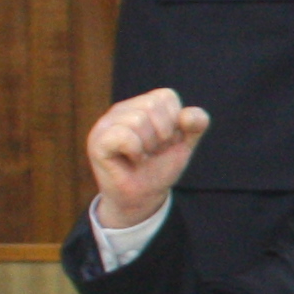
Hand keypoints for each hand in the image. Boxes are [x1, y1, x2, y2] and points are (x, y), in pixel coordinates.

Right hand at [87, 88, 207, 231]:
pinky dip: (136, 150)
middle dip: (163, 134)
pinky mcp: (97, 143)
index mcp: (141, 105)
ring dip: (149, 145)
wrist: (145, 197)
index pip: (166, 96)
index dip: (175, 122)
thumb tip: (187, 115)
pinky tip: (132, 160)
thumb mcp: (185, 142)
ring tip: (142, 156)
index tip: (166, 140)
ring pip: (137, 120)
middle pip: (151, 106)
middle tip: (153, 151)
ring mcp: (105, 125)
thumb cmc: (160, 166)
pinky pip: (123, 135)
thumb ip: (195, 123)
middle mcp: (120, 111)